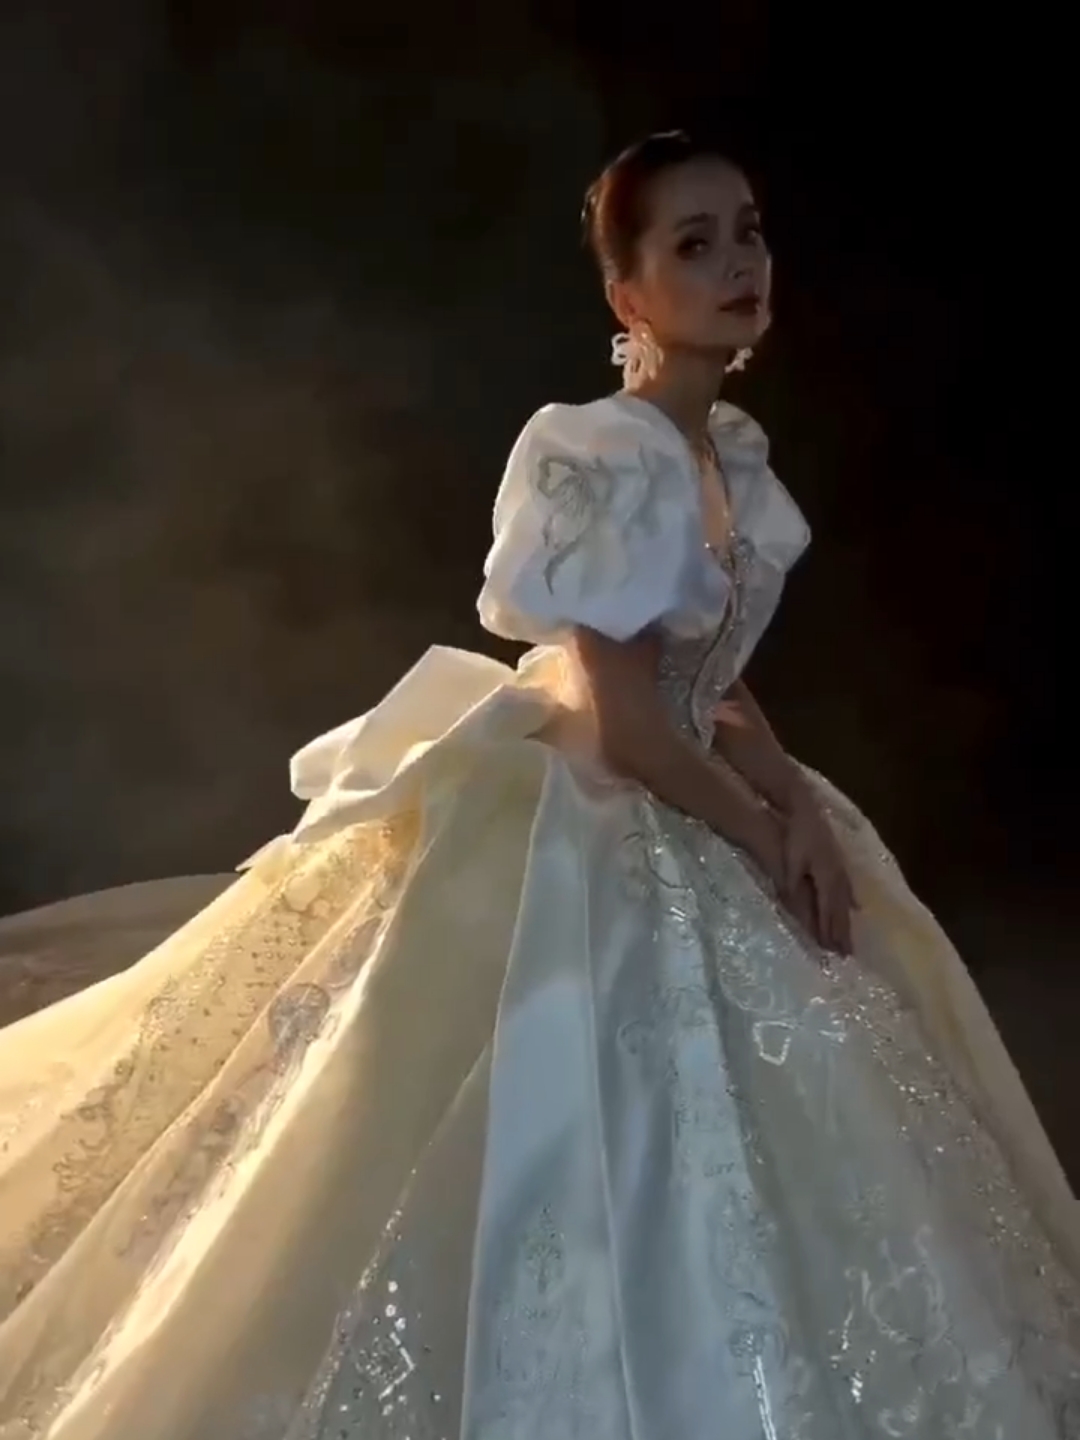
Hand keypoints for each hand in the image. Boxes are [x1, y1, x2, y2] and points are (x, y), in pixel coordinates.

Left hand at [781, 792, 855, 955]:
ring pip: (846, 900)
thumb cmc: (796, 835)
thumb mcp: (789, 863)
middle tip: (847, 955)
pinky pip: (848, 888)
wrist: (807, 809)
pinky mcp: (840, 861)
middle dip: (843, 932)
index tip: (833, 953)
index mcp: (827, 878)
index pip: (829, 912)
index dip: (830, 932)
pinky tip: (856, 906)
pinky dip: (851, 900)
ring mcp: (842, 868)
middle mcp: (839, 877)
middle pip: (841, 909)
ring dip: (847, 920)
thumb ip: (793, 889)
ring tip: (850, 939)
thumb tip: (798, 914)